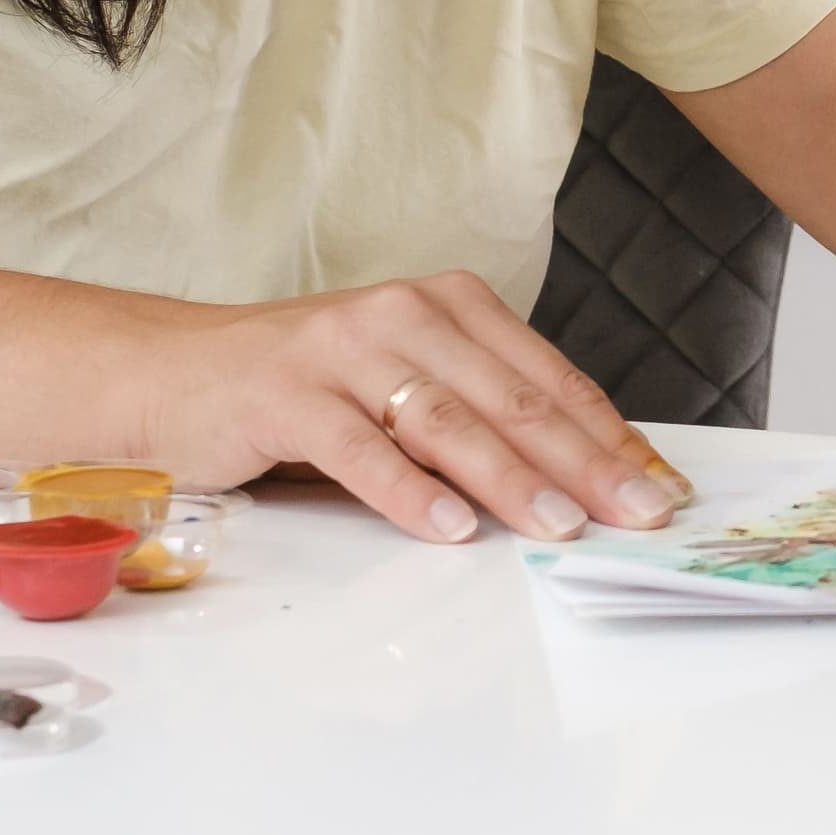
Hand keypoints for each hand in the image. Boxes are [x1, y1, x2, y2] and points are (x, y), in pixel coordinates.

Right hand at [150, 270, 694, 544]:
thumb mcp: (405, 382)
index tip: (662, 487)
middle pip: (514, 397)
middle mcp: (404, 314)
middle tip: (638, 513)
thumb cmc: (306, 388)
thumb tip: (583, 478)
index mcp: (449, 305)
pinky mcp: (287, 395)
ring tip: (562, 525)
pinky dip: (412, 493)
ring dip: (511, 479)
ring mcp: (343, 350)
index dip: (610, 435)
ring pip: (447, 421)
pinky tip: (452, 529)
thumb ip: (480, 414)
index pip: (550, 377)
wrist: (173, 372)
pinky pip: (361, 450)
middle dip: (585, 462)